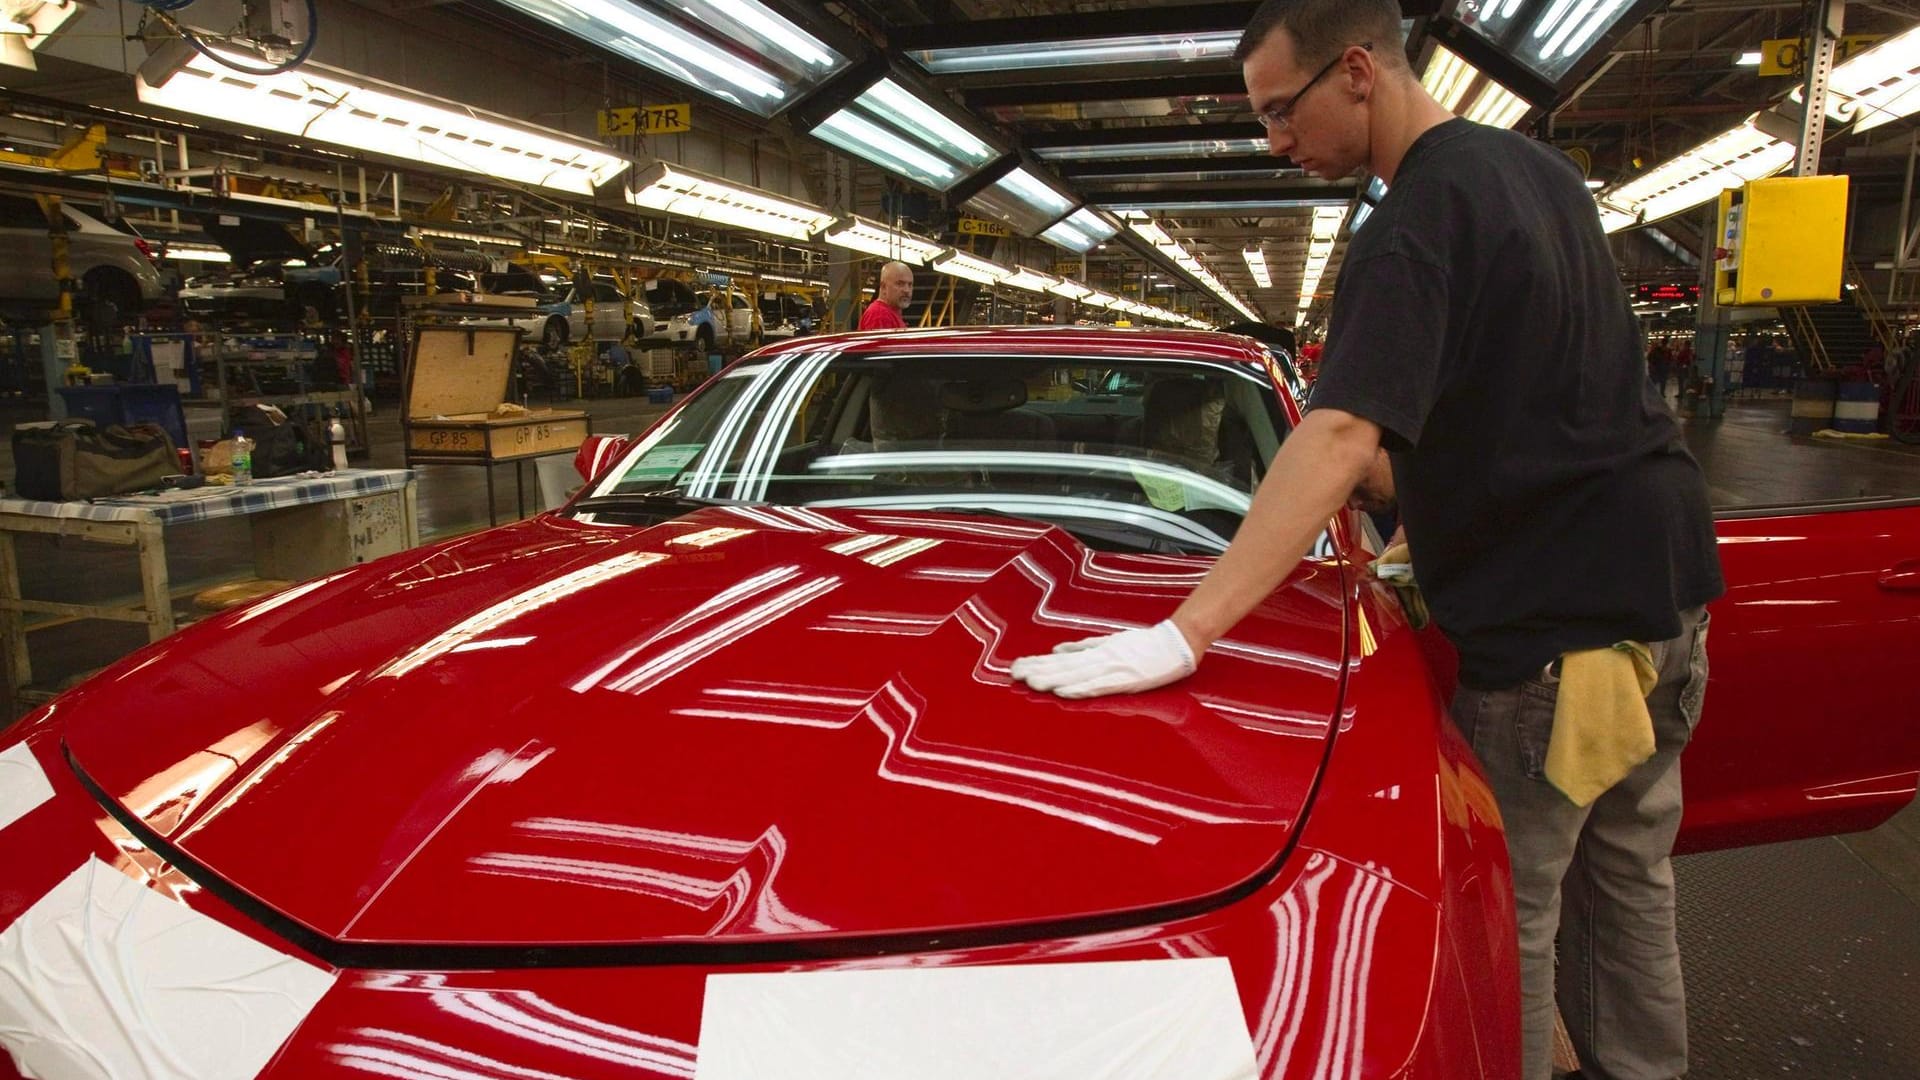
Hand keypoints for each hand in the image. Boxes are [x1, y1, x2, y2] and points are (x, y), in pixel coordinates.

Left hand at [1009, 620, 1197, 698]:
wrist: (1176, 643)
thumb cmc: (1145, 644)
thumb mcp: (1110, 641)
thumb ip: (1084, 646)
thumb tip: (1058, 648)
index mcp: (1096, 651)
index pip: (1061, 658)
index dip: (1039, 662)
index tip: (1018, 666)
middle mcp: (1100, 659)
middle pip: (1063, 666)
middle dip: (1038, 670)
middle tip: (1014, 674)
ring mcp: (1112, 669)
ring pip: (1076, 675)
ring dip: (1052, 679)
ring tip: (1031, 683)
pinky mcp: (1125, 680)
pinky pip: (1099, 686)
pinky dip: (1080, 689)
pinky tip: (1063, 692)